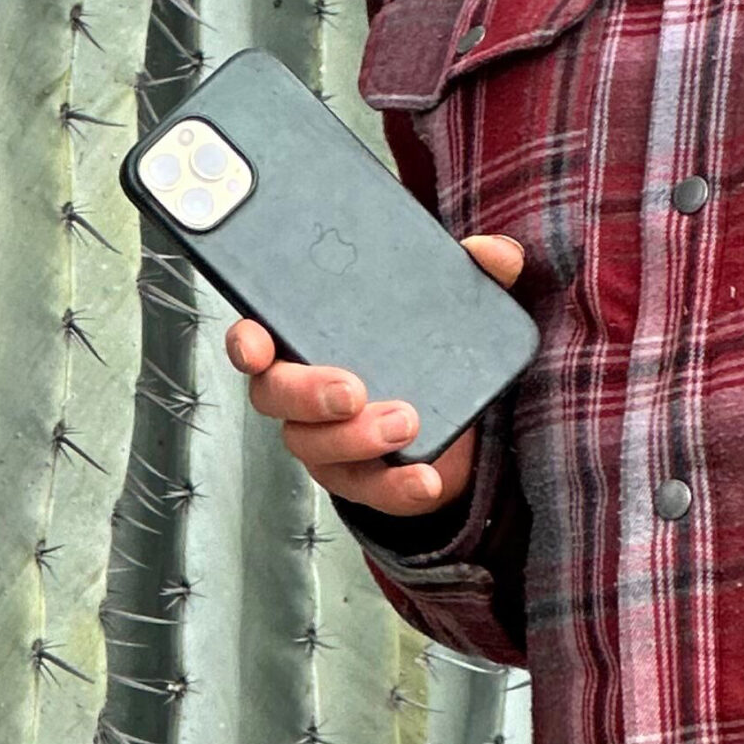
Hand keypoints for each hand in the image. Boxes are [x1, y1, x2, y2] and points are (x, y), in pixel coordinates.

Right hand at [222, 234, 526, 517]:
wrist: (454, 414)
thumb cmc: (421, 343)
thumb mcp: (448, 302)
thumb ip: (468, 274)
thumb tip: (497, 254)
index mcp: (305, 338)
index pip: (256, 337)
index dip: (246, 342)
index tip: (257, 345)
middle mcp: (301, 391)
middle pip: (276, 397)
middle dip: (308, 395)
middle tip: (352, 390)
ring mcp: (325, 439)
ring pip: (316, 448)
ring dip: (356, 439)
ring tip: (406, 423)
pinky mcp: (360, 478)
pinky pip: (366, 490)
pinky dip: (395, 487)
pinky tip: (425, 479)